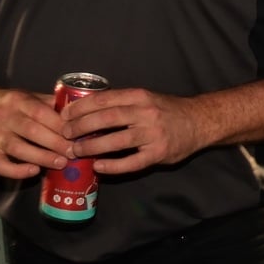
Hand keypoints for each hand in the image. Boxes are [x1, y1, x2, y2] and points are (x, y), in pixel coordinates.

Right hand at [0, 87, 75, 179]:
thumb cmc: (9, 104)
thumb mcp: (28, 96)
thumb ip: (49, 104)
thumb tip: (75, 114)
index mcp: (17, 100)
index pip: (40, 112)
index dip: (59, 124)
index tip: (76, 134)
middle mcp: (3, 117)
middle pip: (31, 131)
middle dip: (55, 143)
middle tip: (73, 152)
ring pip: (17, 148)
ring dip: (41, 157)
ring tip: (61, 164)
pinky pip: (0, 165)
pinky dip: (17, 171)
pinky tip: (34, 171)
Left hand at [63, 87, 216, 173]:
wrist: (199, 122)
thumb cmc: (167, 110)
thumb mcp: (145, 98)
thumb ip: (122, 103)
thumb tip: (86, 109)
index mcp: (139, 96)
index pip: (103, 99)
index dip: (80, 107)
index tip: (64, 115)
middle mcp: (145, 113)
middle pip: (106, 118)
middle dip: (80, 127)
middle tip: (65, 134)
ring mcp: (152, 134)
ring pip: (116, 140)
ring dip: (92, 147)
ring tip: (75, 151)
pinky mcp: (158, 154)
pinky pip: (131, 162)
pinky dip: (113, 166)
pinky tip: (98, 167)